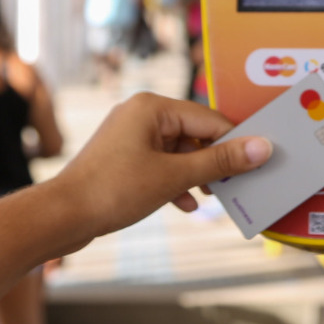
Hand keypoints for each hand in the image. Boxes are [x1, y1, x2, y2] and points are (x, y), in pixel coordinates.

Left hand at [53, 92, 271, 239]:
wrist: (62, 216)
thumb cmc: (112, 190)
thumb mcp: (174, 176)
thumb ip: (220, 162)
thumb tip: (261, 147)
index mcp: (152, 107)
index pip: (209, 119)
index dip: (236, 141)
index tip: (259, 161)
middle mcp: (140, 114)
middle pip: (195, 134)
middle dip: (215, 161)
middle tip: (238, 184)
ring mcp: (129, 136)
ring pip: (178, 151)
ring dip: (196, 174)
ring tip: (214, 196)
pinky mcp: (123, 158)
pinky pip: (160, 164)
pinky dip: (175, 182)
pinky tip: (186, 204)